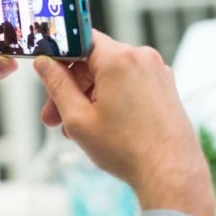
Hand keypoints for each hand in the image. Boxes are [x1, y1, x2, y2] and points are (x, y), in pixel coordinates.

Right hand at [34, 31, 215, 215]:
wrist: (171, 174)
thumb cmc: (126, 149)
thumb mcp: (78, 118)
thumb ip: (57, 85)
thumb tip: (44, 63)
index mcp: (119, 59)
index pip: (79, 41)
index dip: (59, 59)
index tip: (47, 78)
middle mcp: (142, 57)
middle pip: (93, 62)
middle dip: (71, 88)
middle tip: (54, 119)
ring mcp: (157, 72)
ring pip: (111, 75)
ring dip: (89, 97)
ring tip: (77, 130)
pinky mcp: (165, 87)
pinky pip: (129, 84)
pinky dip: (112, 99)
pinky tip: (102, 127)